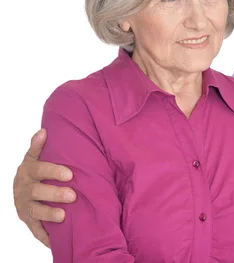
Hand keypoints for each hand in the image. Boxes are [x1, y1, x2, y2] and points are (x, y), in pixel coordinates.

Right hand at [13, 129, 75, 247]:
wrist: (22, 189)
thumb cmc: (36, 171)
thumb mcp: (35, 158)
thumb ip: (38, 147)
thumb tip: (43, 131)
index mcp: (27, 171)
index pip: (39, 170)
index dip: (53, 171)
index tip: (69, 174)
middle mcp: (23, 189)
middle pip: (37, 192)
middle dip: (54, 194)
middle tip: (72, 195)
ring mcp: (24, 206)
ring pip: (34, 211)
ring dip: (48, 213)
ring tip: (63, 215)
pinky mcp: (28, 221)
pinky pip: (35, 230)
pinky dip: (45, 236)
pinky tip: (55, 240)